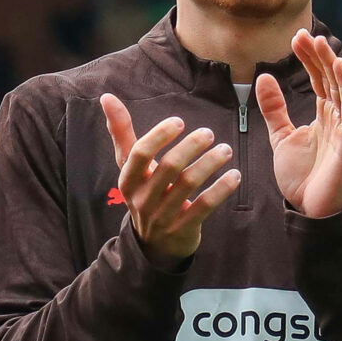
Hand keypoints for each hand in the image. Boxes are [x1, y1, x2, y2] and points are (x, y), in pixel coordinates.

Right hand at [99, 95, 238, 266]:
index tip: (179, 122)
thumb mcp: (130, 167)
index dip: (160, 135)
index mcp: (128, 180)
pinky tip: (235, 175)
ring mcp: (164, 215)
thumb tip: (106, 97)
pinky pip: (205, 206)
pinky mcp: (184, 228)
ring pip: (188, 185)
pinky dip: (221, 189)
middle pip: (169, 167)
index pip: (140, 154)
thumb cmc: (144, 192)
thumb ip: (122, 132)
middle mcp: (143, 198)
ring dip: (210, 164)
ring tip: (225, 150)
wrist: (153, 244)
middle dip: (191, 147)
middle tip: (208, 133)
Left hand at [254, 31, 341, 217]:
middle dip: (318, 55)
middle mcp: (339, 117)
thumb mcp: (281, 137)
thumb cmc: (303, 177)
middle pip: (330, 78)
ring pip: (341, 88)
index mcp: (324, 115)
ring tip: (320, 43)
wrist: (311, 211)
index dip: (309, 58)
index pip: (319, 79)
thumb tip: (265, 77)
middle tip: (303, 34)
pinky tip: (339, 67)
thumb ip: (275, 109)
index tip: (296, 37)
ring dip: (332, 65)